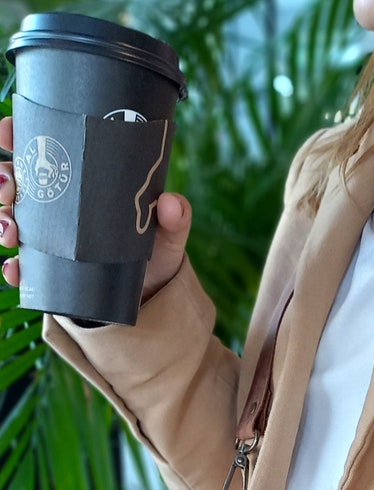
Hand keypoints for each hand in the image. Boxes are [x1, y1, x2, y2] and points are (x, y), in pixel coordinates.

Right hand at [0, 115, 192, 302]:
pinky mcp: (51, 267)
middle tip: (8, 187)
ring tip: (11, 230)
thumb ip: (175, 217)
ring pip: (12, 218)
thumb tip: (170, 204)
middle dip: (3, 179)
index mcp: (84, 178)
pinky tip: (15, 270)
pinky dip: (14, 267)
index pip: (45, 144)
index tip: (8, 130)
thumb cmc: (156, 250)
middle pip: (18, 180)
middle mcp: (61, 203)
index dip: (19, 132)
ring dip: (2, 221)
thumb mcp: (168, 232)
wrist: (151, 295)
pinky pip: (24, 265)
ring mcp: (52, 235)